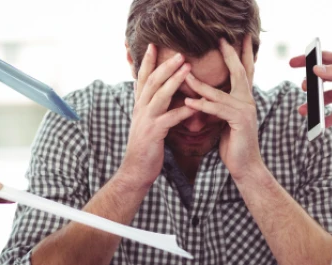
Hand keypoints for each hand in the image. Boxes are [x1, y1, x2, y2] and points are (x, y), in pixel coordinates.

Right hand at [119, 44, 196, 187]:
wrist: (135, 170)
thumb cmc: (146, 147)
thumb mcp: (146, 123)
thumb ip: (153, 108)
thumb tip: (160, 94)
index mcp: (139, 105)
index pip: (142, 78)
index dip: (147, 62)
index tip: (153, 45)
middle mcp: (140, 109)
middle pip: (152, 81)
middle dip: (165, 65)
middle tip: (180, 52)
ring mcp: (146, 120)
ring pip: (160, 95)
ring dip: (174, 80)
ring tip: (188, 68)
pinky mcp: (154, 133)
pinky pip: (170, 119)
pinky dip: (183, 111)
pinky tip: (196, 105)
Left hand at [184, 36, 261, 178]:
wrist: (245, 166)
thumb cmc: (233, 143)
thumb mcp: (225, 120)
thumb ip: (219, 105)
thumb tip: (205, 95)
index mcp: (245, 99)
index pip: (244, 71)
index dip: (241, 54)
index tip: (235, 38)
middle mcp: (248, 101)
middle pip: (240, 72)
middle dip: (230, 55)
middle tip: (221, 39)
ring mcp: (246, 110)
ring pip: (220, 92)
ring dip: (200, 84)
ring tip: (185, 75)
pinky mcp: (239, 122)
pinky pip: (217, 110)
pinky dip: (202, 105)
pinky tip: (188, 102)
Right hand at [289, 51, 331, 127]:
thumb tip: (316, 71)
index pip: (322, 60)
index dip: (307, 61)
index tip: (292, 64)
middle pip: (322, 81)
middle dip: (311, 85)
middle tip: (304, 88)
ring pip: (328, 99)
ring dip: (316, 104)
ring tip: (304, 110)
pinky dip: (328, 119)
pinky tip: (319, 124)